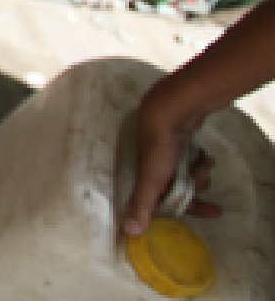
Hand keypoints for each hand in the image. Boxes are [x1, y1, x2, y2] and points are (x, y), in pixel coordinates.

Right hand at [124, 82, 221, 235]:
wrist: (171, 110)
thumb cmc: (160, 146)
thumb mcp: (151, 178)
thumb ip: (141, 204)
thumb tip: (130, 232)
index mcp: (147, 178)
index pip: (167, 202)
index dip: (190, 209)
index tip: (214, 212)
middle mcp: (155, 167)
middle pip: (182, 189)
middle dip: (199, 189)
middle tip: (211, 185)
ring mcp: (167, 153)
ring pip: (190, 174)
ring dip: (201, 173)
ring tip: (204, 164)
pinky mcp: (178, 141)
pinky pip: (192, 159)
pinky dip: (201, 160)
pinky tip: (204, 155)